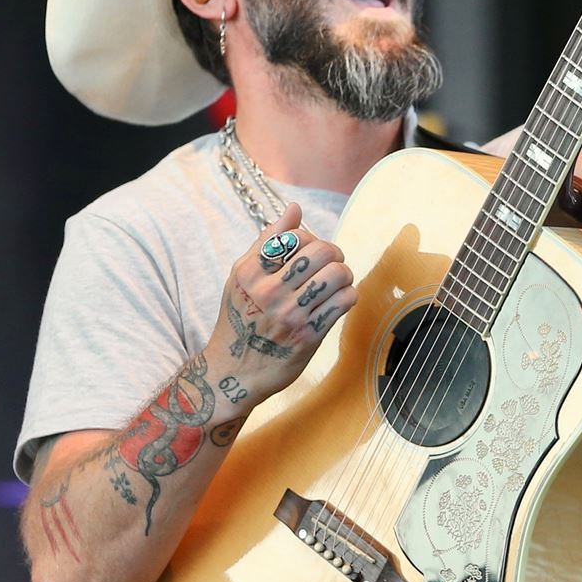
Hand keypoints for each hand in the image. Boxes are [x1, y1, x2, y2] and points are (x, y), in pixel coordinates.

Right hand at [207, 202, 356, 401]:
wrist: (233, 373)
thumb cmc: (240, 319)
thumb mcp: (241, 278)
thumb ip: (267, 242)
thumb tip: (294, 208)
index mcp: (250, 272)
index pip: (296, 236)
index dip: (311, 239)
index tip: (309, 252)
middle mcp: (269, 292)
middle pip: (322, 252)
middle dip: (334, 254)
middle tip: (331, 264)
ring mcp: (290, 315)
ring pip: (338, 274)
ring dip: (344, 275)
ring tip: (337, 282)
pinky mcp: (308, 337)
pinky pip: (344, 302)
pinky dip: (348, 296)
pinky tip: (338, 301)